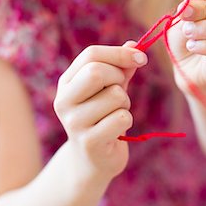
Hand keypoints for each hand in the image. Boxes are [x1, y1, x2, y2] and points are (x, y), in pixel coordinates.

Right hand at [53, 44, 147, 180]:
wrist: (93, 160)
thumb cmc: (103, 116)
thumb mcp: (110, 87)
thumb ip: (120, 66)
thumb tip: (134, 44)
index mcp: (66, 82)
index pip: (91, 54)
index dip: (120, 53)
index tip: (141, 58)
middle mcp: (64, 100)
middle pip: (97, 72)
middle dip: (119, 78)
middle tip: (121, 91)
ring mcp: (73, 123)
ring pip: (115, 95)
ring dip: (125, 103)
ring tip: (116, 113)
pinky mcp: (88, 143)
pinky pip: (121, 118)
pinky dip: (127, 120)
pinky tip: (117, 130)